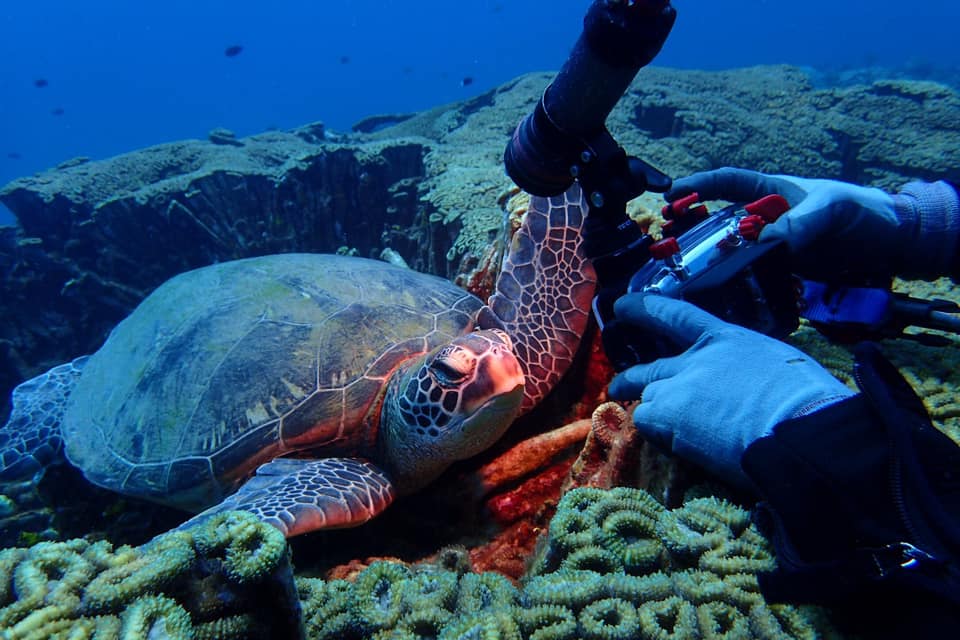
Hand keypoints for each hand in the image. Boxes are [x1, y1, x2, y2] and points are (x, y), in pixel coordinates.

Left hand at [607, 294, 852, 488]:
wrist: (798, 428)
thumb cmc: (806, 399)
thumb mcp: (780, 366)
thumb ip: (750, 370)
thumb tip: (749, 388)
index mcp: (728, 339)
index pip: (679, 316)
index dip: (648, 309)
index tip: (624, 305)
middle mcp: (695, 359)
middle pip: (651, 366)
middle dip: (630, 376)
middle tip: (618, 385)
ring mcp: (678, 386)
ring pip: (648, 397)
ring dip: (652, 412)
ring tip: (661, 431)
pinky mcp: (668, 415)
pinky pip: (646, 423)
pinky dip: (655, 434)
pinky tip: (676, 444)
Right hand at [666, 167, 958, 280]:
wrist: (893, 245)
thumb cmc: (863, 212)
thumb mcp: (832, 209)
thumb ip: (800, 223)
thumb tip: (766, 243)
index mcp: (772, 191)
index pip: (727, 182)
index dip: (697, 185)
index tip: (670, 194)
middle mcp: (766, 220)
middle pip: (718, 222)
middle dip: (688, 231)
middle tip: (664, 244)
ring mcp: (772, 247)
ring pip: (730, 253)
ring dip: (707, 263)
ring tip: (680, 276)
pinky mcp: (781, 273)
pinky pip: (751, 278)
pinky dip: (734, 286)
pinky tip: (719, 297)